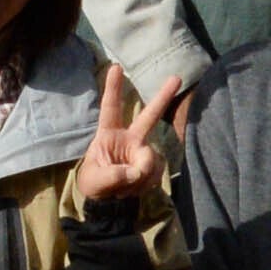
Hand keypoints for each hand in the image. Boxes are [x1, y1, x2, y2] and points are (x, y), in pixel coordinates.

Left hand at [71, 60, 182, 215]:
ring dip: (138, 178)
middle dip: (163, 97)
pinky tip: (133, 189)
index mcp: (109, 134)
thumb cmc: (94, 183)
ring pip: (150, 159)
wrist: (107, 202)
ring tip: (123, 188)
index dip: (113, 88)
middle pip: (149, 116)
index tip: (115, 67)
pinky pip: (155, 173)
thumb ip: (113, 176)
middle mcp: (130, 138)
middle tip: (176, 77)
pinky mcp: (152, 165)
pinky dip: (145, 185)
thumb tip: (136, 171)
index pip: (110, 108)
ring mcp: (143, 151)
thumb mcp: (95, 182)